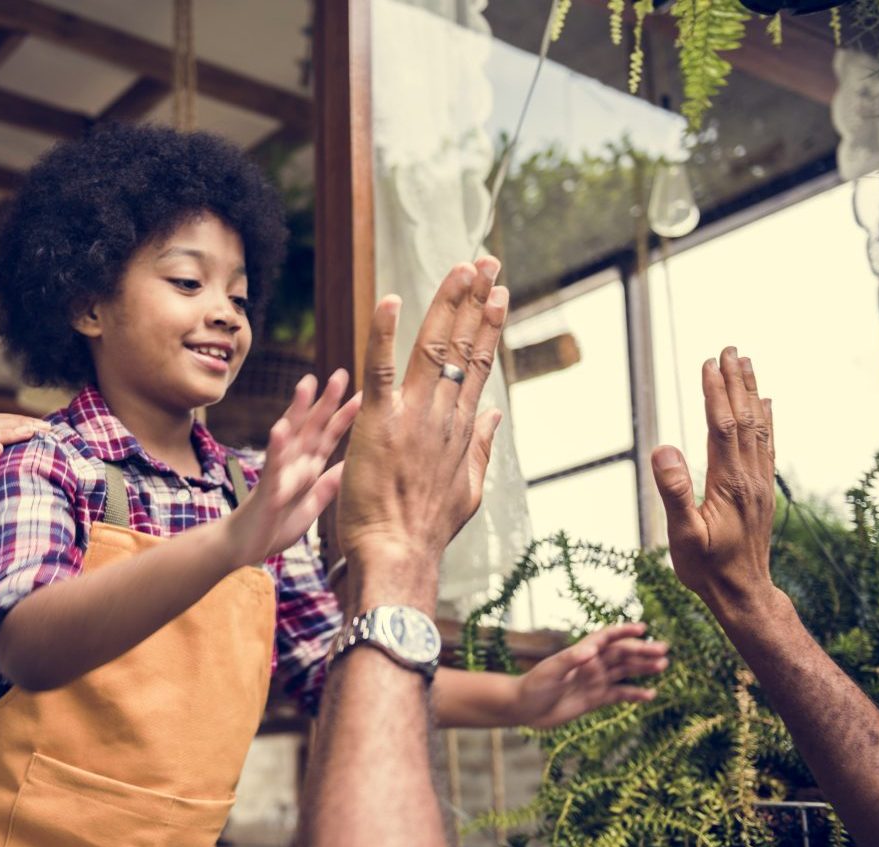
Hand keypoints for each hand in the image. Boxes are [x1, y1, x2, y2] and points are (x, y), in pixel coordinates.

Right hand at [225, 370, 359, 566]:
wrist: (243, 549)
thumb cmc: (274, 526)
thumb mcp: (312, 506)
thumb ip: (328, 486)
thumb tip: (351, 465)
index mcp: (308, 468)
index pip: (330, 436)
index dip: (347, 416)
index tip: (365, 394)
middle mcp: (294, 464)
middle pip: (313, 427)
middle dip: (327, 401)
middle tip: (340, 373)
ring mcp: (279, 473)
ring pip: (290, 436)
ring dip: (298, 410)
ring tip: (306, 385)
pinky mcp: (267, 488)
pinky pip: (272, 466)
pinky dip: (276, 447)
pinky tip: (279, 428)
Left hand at [335, 258, 507, 602]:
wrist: (397, 553)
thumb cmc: (426, 530)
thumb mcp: (467, 489)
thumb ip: (480, 447)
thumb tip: (495, 415)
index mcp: (461, 428)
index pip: (479, 365)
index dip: (489, 326)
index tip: (498, 293)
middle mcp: (444, 414)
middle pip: (462, 346)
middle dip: (475, 300)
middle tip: (485, 261)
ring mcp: (414, 416)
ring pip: (434, 348)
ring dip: (447, 303)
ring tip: (461, 268)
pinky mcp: (380, 421)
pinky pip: (381, 367)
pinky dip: (385, 332)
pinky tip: (392, 299)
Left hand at [512, 623, 667, 728]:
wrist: (524, 708)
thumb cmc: (533, 685)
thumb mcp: (550, 671)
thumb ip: (570, 660)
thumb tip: (591, 650)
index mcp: (581, 652)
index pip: (606, 638)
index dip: (623, 632)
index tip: (642, 628)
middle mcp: (591, 664)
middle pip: (621, 654)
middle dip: (641, 651)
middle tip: (663, 649)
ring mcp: (595, 681)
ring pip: (624, 671)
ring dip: (642, 668)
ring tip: (663, 665)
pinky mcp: (595, 699)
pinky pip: (619, 694)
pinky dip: (635, 694)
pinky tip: (651, 695)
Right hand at [651, 347, 776, 618]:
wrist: (743, 593)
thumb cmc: (707, 568)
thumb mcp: (683, 535)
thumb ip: (674, 492)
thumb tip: (664, 448)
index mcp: (729, 483)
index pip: (722, 427)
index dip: (715, 393)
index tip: (708, 363)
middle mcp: (749, 477)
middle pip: (745, 419)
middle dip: (736, 382)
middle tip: (729, 349)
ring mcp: (759, 483)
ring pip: (758, 428)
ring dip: (751, 394)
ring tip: (747, 365)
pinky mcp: (761, 491)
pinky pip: (767, 445)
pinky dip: (766, 419)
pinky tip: (766, 405)